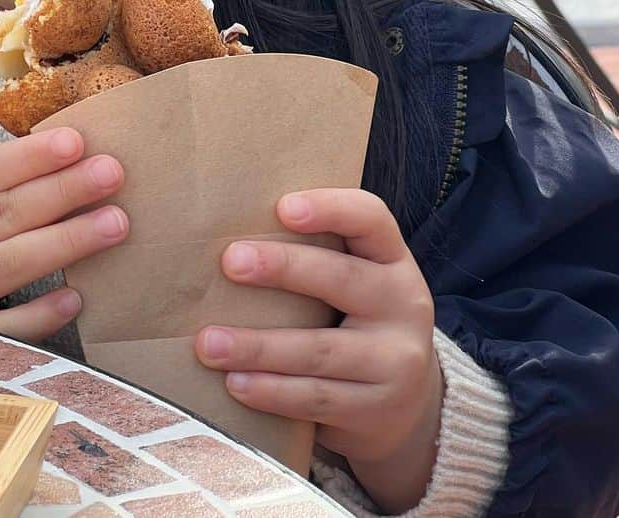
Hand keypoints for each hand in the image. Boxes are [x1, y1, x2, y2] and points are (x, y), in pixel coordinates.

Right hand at [0, 127, 126, 343]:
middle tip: (114, 172)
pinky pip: (1, 329)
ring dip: (67, 242)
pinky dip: (38, 314)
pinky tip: (75, 296)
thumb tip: (41, 160)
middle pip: (7, 213)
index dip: (34, 156)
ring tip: (115, 223)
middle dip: (66, 191)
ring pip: (11, 264)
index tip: (79, 140)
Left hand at [195, 189, 442, 512]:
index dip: (331, 208)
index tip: (283, 207)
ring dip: (258, 346)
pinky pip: (316, 398)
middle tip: (230, 261)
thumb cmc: (355, 317)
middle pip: (343, 278)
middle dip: (283, 267)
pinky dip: (271, 391)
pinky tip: (235, 383)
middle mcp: (404, 304)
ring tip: (209, 342)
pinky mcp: (376, 409)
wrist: (409, 401)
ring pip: (320, 349)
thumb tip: (224, 227)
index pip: (371, 218)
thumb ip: (312, 252)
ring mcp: (394, 361)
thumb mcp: (354, 279)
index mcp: (392, 259)